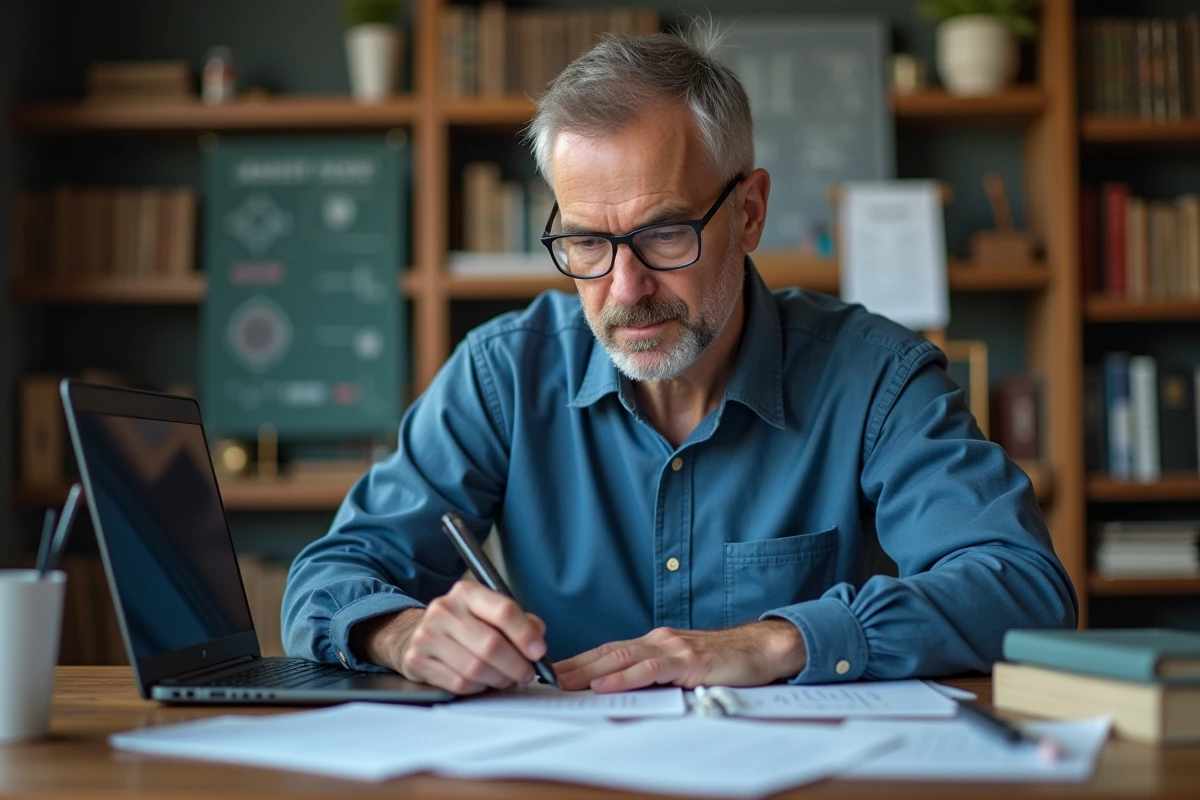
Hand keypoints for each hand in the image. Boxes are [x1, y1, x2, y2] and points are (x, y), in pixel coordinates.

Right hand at [352, 581, 547, 694]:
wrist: (415, 633)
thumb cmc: (462, 624)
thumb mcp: (488, 612)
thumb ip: (519, 621)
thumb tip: (537, 641)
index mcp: (467, 592)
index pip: (504, 611)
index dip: (526, 634)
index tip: (539, 651)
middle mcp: (444, 610)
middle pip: (491, 645)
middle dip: (516, 665)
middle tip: (527, 673)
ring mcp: (427, 636)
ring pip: (476, 668)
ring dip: (499, 679)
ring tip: (507, 679)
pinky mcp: (417, 661)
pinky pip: (460, 683)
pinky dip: (478, 687)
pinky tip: (483, 681)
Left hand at [554, 620, 806, 692]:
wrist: (762, 649)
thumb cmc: (725, 662)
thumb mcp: (684, 668)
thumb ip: (658, 674)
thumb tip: (625, 690)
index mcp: (656, 643)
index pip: (610, 651)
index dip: (581, 662)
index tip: (555, 674)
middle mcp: (659, 641)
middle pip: (608, 652)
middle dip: (575, 666)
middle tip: (546, 679)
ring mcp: (673, 648)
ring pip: (622, 658)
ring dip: (590, 671)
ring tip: (565, 683)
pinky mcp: (689, 660)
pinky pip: (650, 670)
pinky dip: (624, 677)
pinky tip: (605, 684)